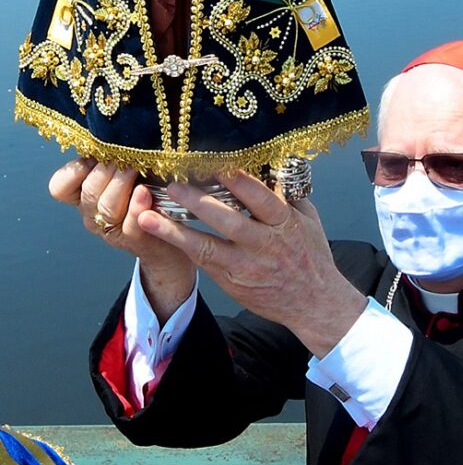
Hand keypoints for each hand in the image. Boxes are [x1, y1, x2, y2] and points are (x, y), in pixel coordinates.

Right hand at [49, 158, 196, 321]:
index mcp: (85, 195)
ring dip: (121, 184)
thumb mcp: (129, 172)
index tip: (95, 156)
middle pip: (89, 191)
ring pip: (106, 207)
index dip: (74, 170)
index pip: (60, 186)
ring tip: (135, 169)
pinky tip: (145, 193)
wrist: (171, 236)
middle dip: (107, 169)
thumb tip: (120, 132)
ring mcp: (111, 229)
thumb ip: (117, 158)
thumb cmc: (149, 194)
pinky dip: (136, 207)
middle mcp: (93, 214)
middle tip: (126, 157)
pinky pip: (130, 225)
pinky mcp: (134, 241)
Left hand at [138, 170, 366, 356]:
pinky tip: (159, 232)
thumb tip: (271, 161)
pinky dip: (180, 245)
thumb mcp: (308, 219)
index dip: (239, 181)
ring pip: (206, 246)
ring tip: (148, 214)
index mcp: (284, 224)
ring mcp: (245, 266)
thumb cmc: (311, 256)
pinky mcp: (231, 282)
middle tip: (173, 183)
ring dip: (175, 230)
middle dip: (198, 202)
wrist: (313, 303)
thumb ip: (288, 192)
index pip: (261, 199)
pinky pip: (202, 261)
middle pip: (228, 221)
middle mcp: (264, 245)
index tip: (217, 163)